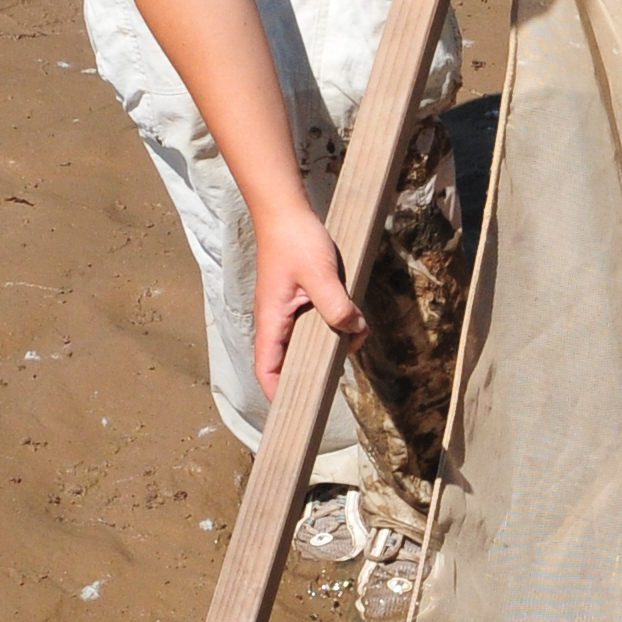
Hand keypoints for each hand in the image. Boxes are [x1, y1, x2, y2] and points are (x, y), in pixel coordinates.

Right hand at [250, 201, 365, 387]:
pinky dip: (334, 326)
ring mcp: (287, 311)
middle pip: (287, 362)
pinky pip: (315, 323)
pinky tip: (355, 322)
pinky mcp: (300, 300)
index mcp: (271, 321)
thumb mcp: (320, 275)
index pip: (266, 370)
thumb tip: (355, 330)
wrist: (287, 210)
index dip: (278, 393)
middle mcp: (276, 321)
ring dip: (329, 346)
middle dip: (312, 372)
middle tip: (339, 376)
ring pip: (306, 342)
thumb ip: (336, 306)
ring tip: (355, 340)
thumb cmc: (295, 241)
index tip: (298, 410)